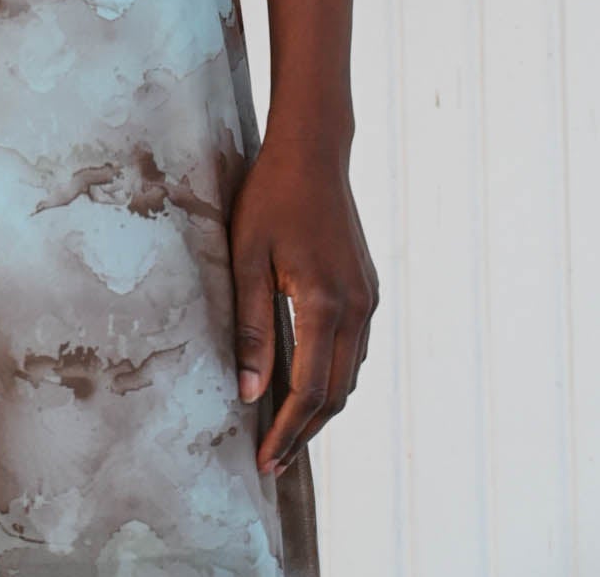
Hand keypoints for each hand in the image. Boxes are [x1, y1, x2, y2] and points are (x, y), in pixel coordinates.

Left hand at [229, 129, 378, 479]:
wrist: (312, 152)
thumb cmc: (269, 197)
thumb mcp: (246, 257)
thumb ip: (252, 327)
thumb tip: (249, 392)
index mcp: (325, 302)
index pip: (310, 390)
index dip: (287, 432)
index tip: (264, 462)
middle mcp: (356, 307)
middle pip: (336, 394)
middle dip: (304, 432)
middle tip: (272, 462)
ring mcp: (368, 298)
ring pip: (350, 376)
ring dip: (321, 409)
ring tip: (285, 432)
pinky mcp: (367, 288)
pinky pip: (354, 350)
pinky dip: (333, 377)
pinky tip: (306, 385)